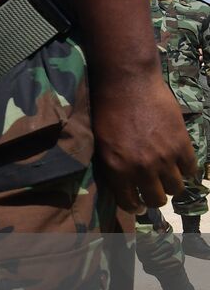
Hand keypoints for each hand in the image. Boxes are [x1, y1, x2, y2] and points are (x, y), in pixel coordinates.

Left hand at [93, 76, 196, 212]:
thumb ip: (112, 165)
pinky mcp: (181, 144)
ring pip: (176, 188)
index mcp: (116, 168)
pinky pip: (190, 168)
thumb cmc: (106, 108)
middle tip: (154, 192)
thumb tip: (120, 183)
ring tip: (167, 177)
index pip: (129, 202)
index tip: (137, 206)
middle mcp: (141, 168)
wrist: (127, 82)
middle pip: (156, 199)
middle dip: (154, 198)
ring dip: (171, 184)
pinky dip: (186, 168)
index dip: (134, 206)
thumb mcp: (100, 142)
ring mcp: (163, 157)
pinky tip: (180, 163)